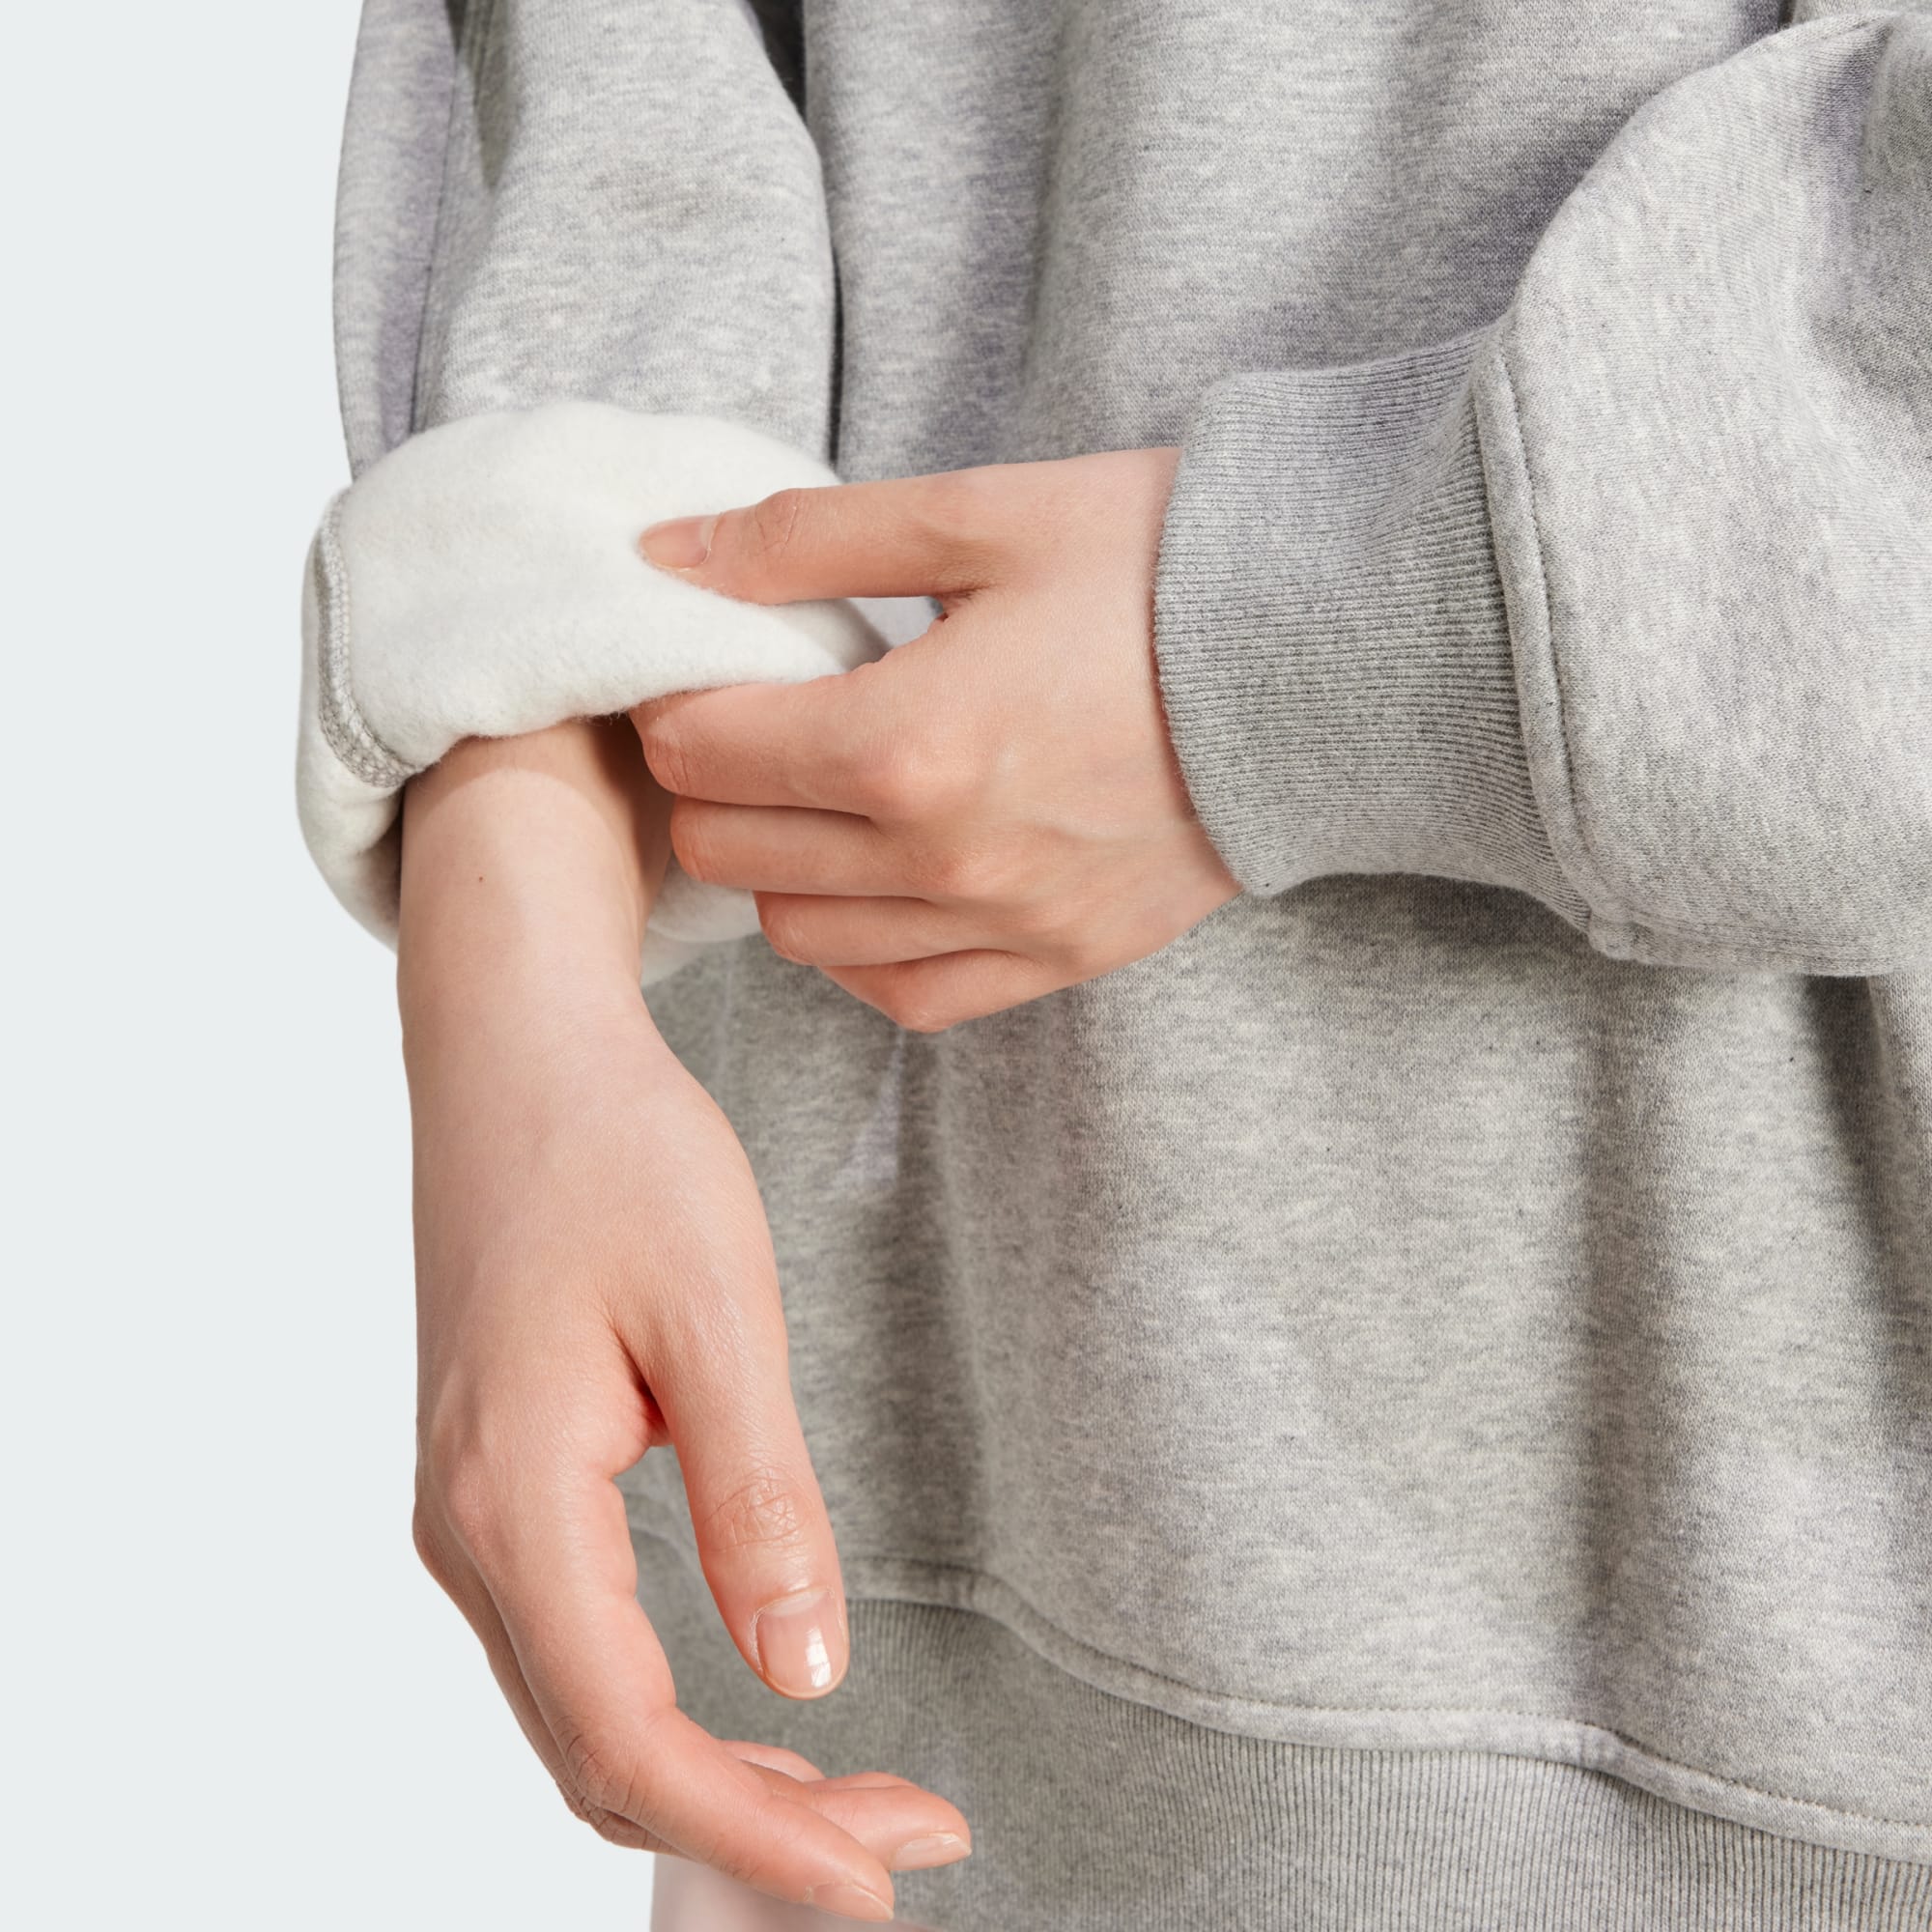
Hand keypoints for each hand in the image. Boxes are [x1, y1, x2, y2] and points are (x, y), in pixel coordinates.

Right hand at [397, 723, 970, 1921]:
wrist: (519, 1054)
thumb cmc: (616, 1151)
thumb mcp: (714, 1310)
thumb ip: (758, 1498)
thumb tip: (808, 1674)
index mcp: (512, 1500)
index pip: (628, 1736)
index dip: (755, 1834)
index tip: (885, 1876)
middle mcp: (471, 1536)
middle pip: (601, 1756)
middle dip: (754, 1828)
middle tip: (914, 1833)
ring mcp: (477, 1518)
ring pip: (585, 1719)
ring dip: (718, 1780)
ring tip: (862, 1797)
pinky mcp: (505, 1489)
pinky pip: (579, 1653)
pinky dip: (673, 1716)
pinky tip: (765, 1712)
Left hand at [630, 447, 1239, 1030]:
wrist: (1327, 658)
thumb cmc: (1160, 568)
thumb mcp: (980, 515)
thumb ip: (804, 539)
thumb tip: (667, 558)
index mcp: (906, 741)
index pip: (698, 753)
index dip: (673, 701)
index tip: (707, 664)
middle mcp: (942, 859)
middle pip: (730, 854)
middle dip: (712, 782)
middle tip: (754, 721)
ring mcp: (1004, 924)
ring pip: (799, 937)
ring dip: (779, 866)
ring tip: (821, 793)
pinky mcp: (1058, 957)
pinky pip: (904, 994)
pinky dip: (862, 945)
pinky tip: (882, 876)